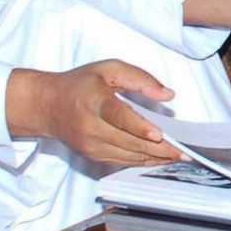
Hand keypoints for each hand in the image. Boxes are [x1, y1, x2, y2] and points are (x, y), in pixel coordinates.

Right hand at [7, 60, 183, 166]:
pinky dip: (142, 162)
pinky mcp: (92, 155)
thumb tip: (167, 95)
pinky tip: (160, 159)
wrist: (47, 106)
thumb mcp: (108, 68)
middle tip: (184, 153)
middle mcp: (90, 126)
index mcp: (94, 101)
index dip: (139, 127)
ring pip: (127, 156)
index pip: (118, 116)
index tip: (159, 135)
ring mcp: (90, 145)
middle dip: (158, 149)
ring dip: (154, 158)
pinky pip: (122, 161)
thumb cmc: (80, 84)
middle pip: (128, 141)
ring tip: (178, 157)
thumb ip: (139, 78)